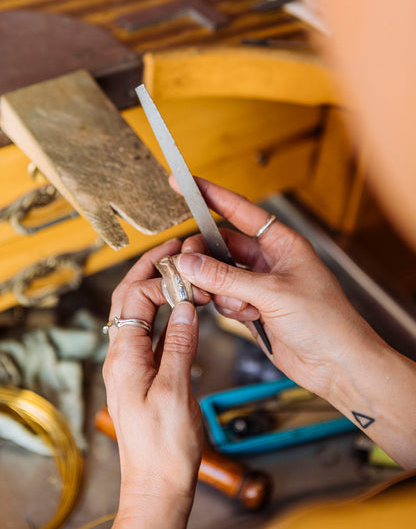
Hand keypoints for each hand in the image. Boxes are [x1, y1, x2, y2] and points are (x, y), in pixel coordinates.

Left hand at [103, 239, 203, 528]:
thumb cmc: (164, 448)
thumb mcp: (175, 393)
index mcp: (124, 358)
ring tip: (176, 265)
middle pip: (128, 299)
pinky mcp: (145, 374)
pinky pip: (151, 332)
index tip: (192, 281)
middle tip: (172, 245)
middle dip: (148, 268)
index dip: (163, 283)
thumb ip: (180, 346)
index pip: (137, 301)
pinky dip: (165, 312)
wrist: (158, 484)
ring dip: (155, 286)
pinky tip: (181, 306)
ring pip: (138, 313)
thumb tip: (187, 307)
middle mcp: (123, 357)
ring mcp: (132, 364)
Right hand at [171, 177, 381, 399]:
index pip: (240, 209)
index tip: (183, 183)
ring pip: (219, 274)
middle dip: (204, 256)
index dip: (210, 194)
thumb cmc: (325, 321)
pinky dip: (226, 306)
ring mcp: (260, 285)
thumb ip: (227, 278)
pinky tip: (246, 316)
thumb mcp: (273, 293)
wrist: (337, 364)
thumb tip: (189, 263)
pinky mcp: (253, 308)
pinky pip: (224, 298)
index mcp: (282, 242)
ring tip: (236, 303)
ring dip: (218, 287)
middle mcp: (270, 259)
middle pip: (222, 245)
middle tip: (188, 266)